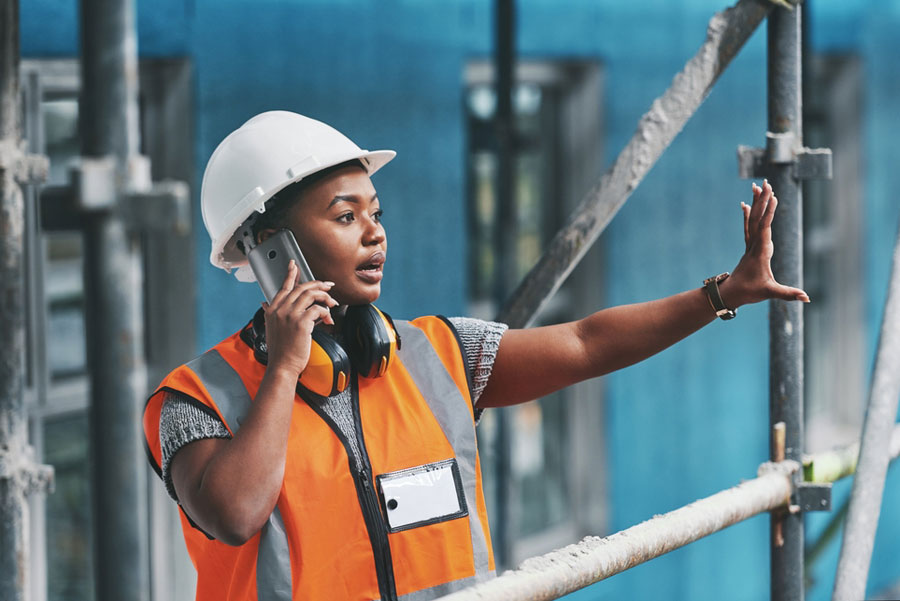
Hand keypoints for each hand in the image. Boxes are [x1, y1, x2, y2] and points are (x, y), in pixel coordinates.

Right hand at [262, 260, 338, 377]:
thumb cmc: (280, 350)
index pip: (283, 287)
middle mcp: (280, 309)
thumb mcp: (270, 328)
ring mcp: (290, 315)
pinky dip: (326, 313)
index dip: (290, 274)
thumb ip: (269, 313)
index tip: (294, 264)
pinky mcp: (301, 323)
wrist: (282, 366)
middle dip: (318, 284)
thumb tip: (265, 303)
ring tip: (333, 304)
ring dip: (325, 297)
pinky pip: (318, 309)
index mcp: (273, 309)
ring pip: (311, 295)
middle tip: (329, 286)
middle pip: (302, 288)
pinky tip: (329, 320)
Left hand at [721, 180, 809, 307]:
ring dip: (756, 203)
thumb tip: (806, 298)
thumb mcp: (770, 293)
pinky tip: (746, 204)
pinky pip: (748, 227)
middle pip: (758, 218)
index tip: (773, 197)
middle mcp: (754, 245)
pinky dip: (748, 215)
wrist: (731, 294)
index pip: (765, 228)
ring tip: (756, 186)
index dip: (769, 212)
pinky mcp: (749, 247)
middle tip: (766, 182)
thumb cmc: (750, 292)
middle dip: (763, 200)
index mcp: (760, 252)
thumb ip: (788, 294)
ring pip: (752, 220)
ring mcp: (750, 245)